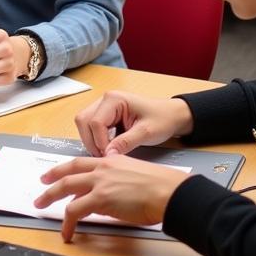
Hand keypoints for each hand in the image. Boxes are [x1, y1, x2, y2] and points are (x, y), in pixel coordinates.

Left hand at [34, 155, 189, 241]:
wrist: (170, 192)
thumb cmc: (162, 187)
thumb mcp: (135, 175)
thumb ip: (118, 181)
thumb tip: (107, 196)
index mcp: (111, 161)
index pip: (82, 163)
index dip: (66, 168)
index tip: (57, 172)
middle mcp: (102, 168)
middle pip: (68, 172)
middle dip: (52, 180)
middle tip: (41, 185)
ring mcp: (99, 182)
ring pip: (66, 188)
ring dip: (50, 197)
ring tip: (41, 205)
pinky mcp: (100, 199)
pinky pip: (75, 211)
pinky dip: (68, 222)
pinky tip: (67, 231)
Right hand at [74, 90, 193, 156]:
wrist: (171, 116)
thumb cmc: (162, 119)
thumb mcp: (146, 133)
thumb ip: (126, 143)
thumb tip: (108, 155)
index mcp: (114, 99)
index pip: (95, 122)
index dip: (99, 141)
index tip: (109, 156)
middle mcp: (104, 100)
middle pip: (83, 120)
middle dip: (91, 141)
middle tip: (104, 156)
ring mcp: (102, 106)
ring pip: (84, 123)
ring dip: (91, 140)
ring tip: (105, 152)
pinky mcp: (104, 114)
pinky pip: (90, 126)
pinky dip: (95, 138)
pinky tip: (107, 146)